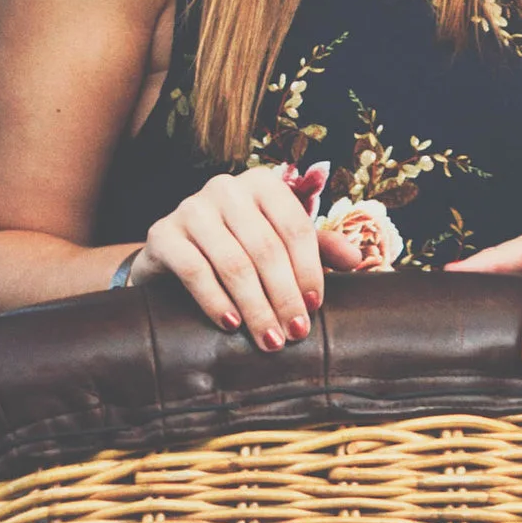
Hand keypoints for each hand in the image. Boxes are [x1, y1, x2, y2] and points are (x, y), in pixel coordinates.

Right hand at [129, 162, 349, 347]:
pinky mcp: (163, 233)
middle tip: (294, 334)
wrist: (173, 254)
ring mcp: (192, 207)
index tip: (314, 307)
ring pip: (233, 262)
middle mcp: (226, 187)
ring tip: (269, 339)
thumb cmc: (238, 247)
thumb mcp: (277, 242)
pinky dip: (216, 301)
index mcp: (262, 183)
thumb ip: (318, 247)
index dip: (308, 269)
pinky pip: (194, 270)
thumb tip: (357, 260)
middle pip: (266, 248)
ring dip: (256, 307)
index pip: (294, 227)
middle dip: (284, 296)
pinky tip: (231, 325)